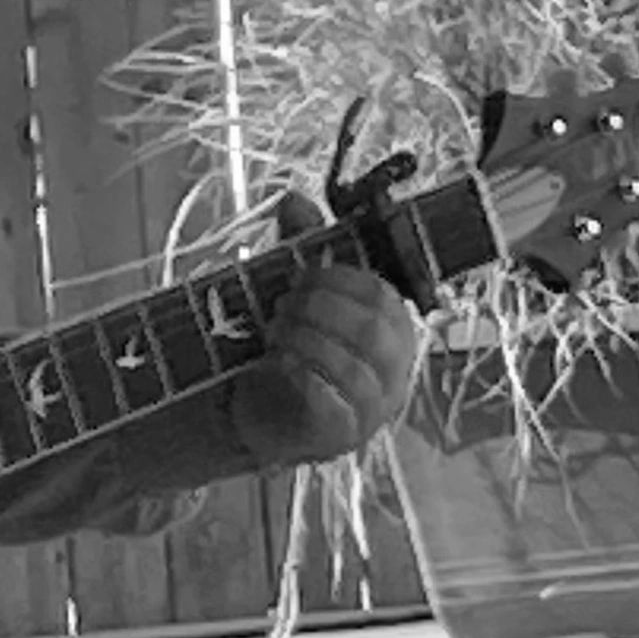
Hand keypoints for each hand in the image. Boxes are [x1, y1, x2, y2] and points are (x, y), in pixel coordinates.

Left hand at [227, 190, 420, 469]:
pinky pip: (332, 402)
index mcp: (391, 336)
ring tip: (273, 331)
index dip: (342, 281)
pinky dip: (301, 375)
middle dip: (321, 308)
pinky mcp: (340, 438)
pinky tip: (276, 363)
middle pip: (375, 332)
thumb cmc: (282, 348)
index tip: (300, 276)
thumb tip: (294, 199)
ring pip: (354, 367)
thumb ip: (301, 247)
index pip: (387, 299)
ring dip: (306, 339)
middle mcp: (392, 375)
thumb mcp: (292, 293)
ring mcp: (370, 411)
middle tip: (281, 305)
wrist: (246, 412)